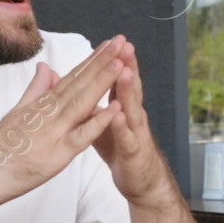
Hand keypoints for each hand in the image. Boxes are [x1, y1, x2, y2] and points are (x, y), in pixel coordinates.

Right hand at [0, 38, 127, 208]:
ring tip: (122, 63)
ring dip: (103, 82)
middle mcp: (49, 113)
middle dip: (102, 62)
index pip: (72, 77)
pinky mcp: (56, 155)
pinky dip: (98, 122)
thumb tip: (46, 67)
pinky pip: (81, 137)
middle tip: (121, 41)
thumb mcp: (18, 112)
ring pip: (82, 103)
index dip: (92, 60)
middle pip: (80, 84)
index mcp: (43, 104)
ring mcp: (53, 132)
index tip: (109, 44)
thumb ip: (36, 90)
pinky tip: (114, 109)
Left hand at [92, 41, 171, 203]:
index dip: (115, 60)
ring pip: (131, 108)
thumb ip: (96, 103)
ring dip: (127, 89)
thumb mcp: (106, 122)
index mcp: (123, 107)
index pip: (119, 79)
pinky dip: (122, 126)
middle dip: (127, 65)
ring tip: (123, 71)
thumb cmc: (123, 150)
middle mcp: (132, 115)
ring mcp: (135, 132)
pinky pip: (127, 137)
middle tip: (124, 45)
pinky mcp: (133, 152)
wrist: (142, 181)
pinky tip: (117, 115)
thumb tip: (81, 84)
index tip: (110, 40)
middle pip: (129, 87)